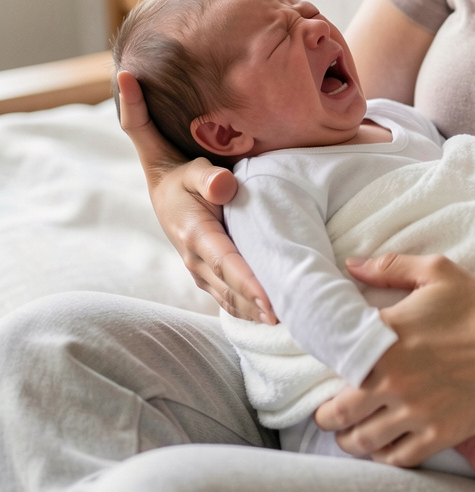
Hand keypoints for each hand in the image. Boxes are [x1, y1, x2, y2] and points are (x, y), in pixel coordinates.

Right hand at [116, 71, 274, 321]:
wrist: (166, 192)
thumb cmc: (186, 179)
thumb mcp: (194, 170)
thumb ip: (208, 177)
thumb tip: (224, 186)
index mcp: (195, 234)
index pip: (226, 263)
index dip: (248, 284)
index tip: (270, 301)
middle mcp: (196, 260)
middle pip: (231, 288)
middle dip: (258, 306)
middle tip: (291, 316)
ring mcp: (200, 271)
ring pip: (229, 299)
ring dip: (254, 313)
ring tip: (287, 321)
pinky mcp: (206, 276)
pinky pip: (227, 298)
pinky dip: (246, 310)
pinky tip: (267, 318)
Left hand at [313, 254, 474, 465]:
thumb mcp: (436, 272)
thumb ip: (390, 267)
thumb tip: (351, 264)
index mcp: (387, 339)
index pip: (334, 363)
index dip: (323, 372)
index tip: (323, 375)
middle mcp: (395, 380)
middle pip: (339, 413)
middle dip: (328, 417)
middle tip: (328, 414)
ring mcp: (417, 412)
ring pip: (363, 441)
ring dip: (350, 440)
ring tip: (350, 435)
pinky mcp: (440, 435)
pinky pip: (397, 458)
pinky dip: (383, 457)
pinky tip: (382, 448)